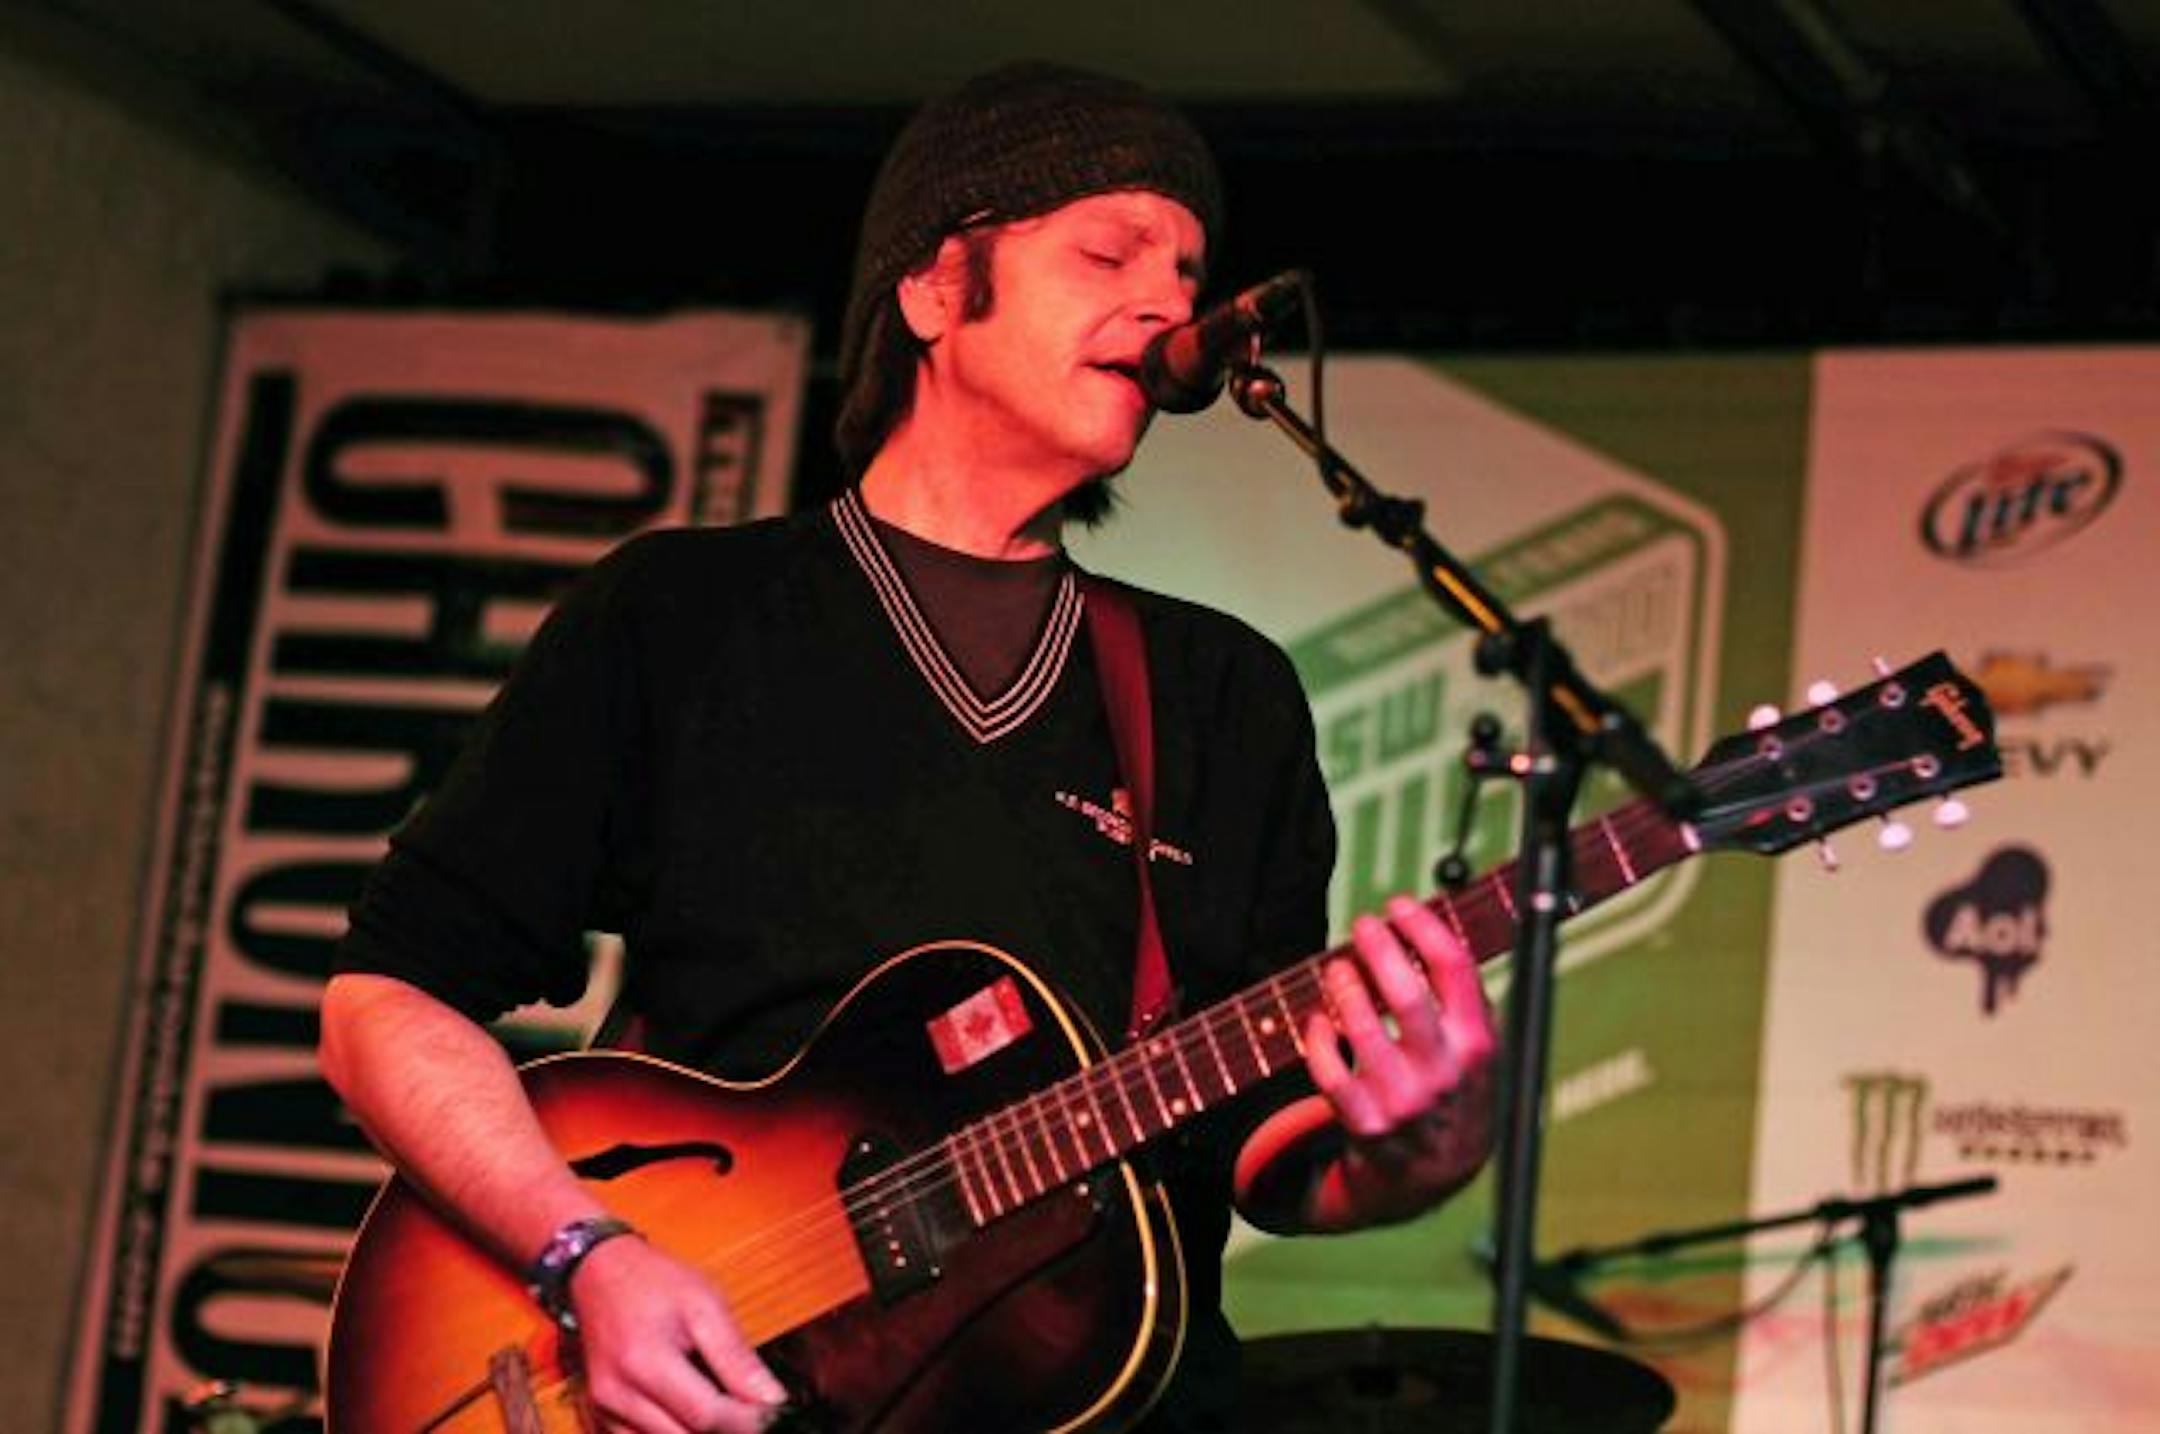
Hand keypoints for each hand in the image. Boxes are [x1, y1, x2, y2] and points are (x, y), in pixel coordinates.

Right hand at [566, 1235, 787, 1432]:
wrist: (599, 1273)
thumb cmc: (653, 1282)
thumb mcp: (704, 1304)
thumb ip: (736, 1356)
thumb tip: (771, 1398)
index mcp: (644, 1362)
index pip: (707, 1415)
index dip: (749, 1421)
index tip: (774, 1414)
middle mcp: (617, 1395)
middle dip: (727, 1430)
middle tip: (753, 1413)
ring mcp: (606, 1410)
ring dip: (700, 1433)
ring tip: (725, 1411)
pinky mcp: (602, 1417)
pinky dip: (674, 1433)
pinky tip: (692, 1414)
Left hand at [1302, 894, 1497, 1212]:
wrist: (1436, 1175)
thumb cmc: (1456, 1091)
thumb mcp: (1480, 1049)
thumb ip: (1465, 997)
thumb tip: (1431, 927)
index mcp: (1479, 1045)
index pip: (1454, 968)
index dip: (1421, 925)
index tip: (1398, 904)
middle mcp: (1445, 1073)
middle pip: (1405, 992)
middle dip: (1377, 947)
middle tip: (1363, 925)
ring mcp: (1404, 1101)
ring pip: (1360, 1026)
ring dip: (1343, 985)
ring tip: (1338, 968)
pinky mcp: (1366, 1124)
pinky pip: (1328, 1069)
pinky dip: (1316, 1036)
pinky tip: (1318, 1019)